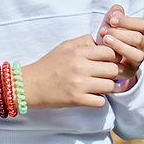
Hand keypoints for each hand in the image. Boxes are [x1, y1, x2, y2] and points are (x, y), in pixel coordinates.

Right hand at [20, 8, 143, 109]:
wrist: (30, 84)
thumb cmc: (48, 65)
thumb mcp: (64, 46)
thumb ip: (83, 41)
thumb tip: (101, 42)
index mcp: (78, 52)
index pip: (110, 52)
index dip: (112, 57)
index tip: (107, 62)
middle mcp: (80, 67)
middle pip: (113, 69)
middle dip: (112, 73)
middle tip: (105, 75)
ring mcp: (79, 84)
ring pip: (110, 86)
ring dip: (106, 87)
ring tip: (97, 86)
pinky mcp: (76, 99)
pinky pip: (101, 101)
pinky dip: (98, 100)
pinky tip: (90, 96)